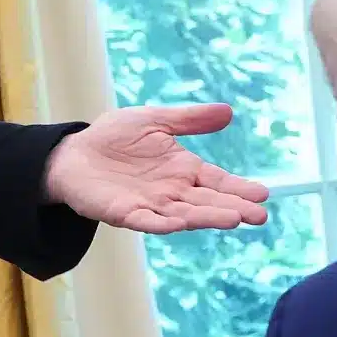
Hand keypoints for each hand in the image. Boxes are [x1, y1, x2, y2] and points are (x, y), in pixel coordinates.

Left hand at [42, 104, 269, 234]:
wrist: (73, 154)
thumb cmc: (113, 137)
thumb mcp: (155, 119)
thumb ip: (189, 119)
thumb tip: (229, 112)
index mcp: (182, 169)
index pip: (216, 181)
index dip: (238, 188)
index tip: (263, 194)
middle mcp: (171, 191)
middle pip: (207, 201)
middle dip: (233, 207)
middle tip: (259, 215)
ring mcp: (150, 204)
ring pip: (184, 214)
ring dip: (207, 217)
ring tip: (233, 219)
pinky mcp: (125, 213)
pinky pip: (146, 220)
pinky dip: (162, 223)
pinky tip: (178, 224)